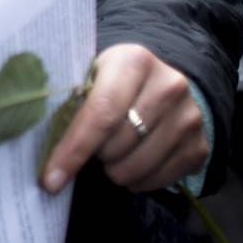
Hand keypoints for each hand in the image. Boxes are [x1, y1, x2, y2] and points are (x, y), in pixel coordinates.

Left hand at [39, 43, 208, 194]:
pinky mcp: (200, 145)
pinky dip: (138, 181)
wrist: (163, 84)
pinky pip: (159, 180)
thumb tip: (41, 149)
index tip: (49, 179)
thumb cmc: (113, 82)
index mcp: (134, 61)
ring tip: (112, 155)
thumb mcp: (91, 78)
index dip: (73, 150)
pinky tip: (133, 164)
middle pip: (118, 144)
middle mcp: (169, 85)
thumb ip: (71, 104)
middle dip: (95, 156)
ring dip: (115, 171)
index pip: (101, 113)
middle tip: (93, 147)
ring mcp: (189, 116)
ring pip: (137, 167)